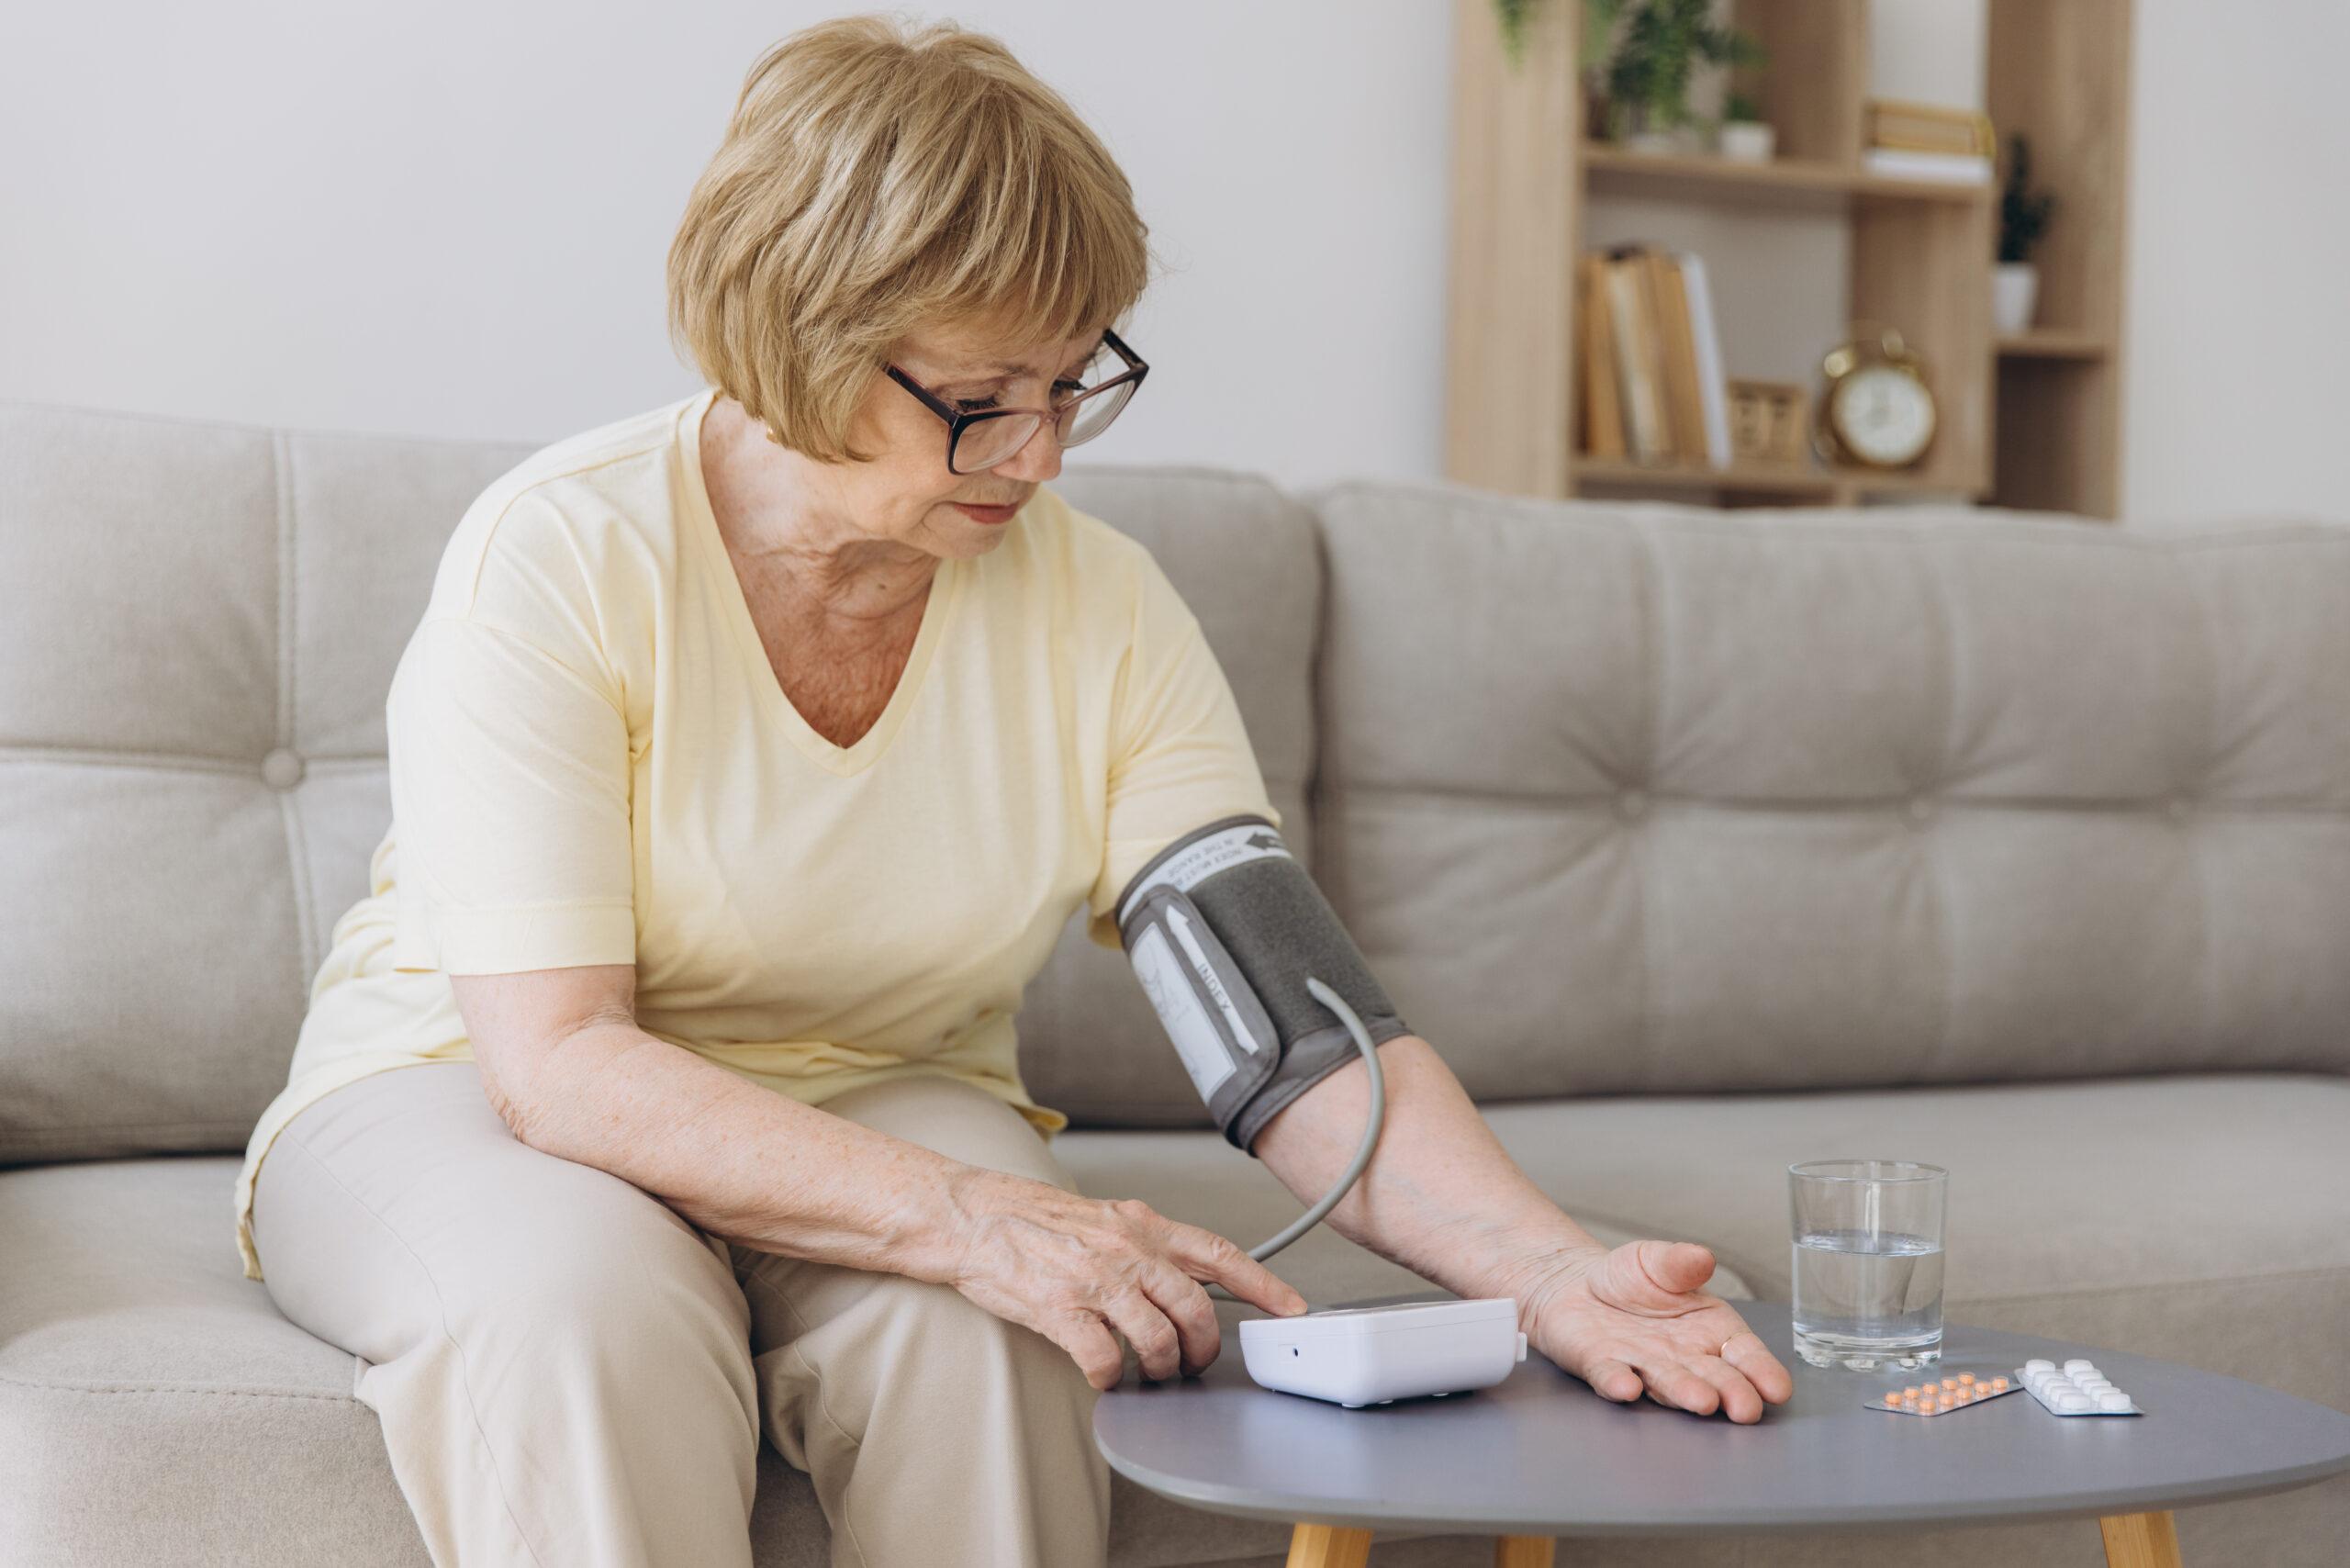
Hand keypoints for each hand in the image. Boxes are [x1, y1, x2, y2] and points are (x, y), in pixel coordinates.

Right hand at [941, 1168, 1308, 1390]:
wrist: (972, 1218)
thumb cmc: (1033, 1220)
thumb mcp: (1105, 1216)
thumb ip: (1145, 1242)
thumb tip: (1184, 1271)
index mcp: (1142, 1225)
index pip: (1219, 1254)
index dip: (1263, 1284)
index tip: (1291, 1308)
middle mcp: (1127, 1251)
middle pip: (1195, 1309)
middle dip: (1203, 1348)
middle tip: (1193, 1363)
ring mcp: (1095, 1281)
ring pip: (1158, 1340)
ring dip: (1161, 1368)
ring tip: (1148, 1373)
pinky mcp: (1062, 1311)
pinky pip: (1105, 1360)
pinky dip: (1111, 1377)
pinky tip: (1104, 1375)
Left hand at [1517, 1239, 1794, 1422]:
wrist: (1576, 1286)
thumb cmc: (1630, 1280)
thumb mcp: (1657, 1261)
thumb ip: (1680, 1263)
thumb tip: (1704, 1258)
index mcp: (1711, 1330)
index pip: (1744, 1354)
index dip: (1762, 1371)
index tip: (1778, 1389)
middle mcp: (1684, 1358)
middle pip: (1714, 1379)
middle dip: (1731, 1393)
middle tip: (1745, 1409)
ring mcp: (1643, 1366)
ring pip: (1668, 1384)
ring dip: (1683, 1394)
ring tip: (1702, 1401)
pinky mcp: (1602, 1366)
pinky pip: (1611, 1376)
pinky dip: (1618, 1383)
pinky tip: (1627, 1388)